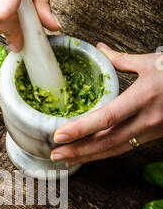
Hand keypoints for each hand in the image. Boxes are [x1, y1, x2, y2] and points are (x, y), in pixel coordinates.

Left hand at [51, 44, 162, 166]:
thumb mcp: (151, 62)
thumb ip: (122, 60)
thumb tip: (100, 49)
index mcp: (144, 97)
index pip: (106, 118)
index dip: (81, 129)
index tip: (59, 135)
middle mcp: (147, 119)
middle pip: (107, 141)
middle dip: (79, 150)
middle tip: (55, 154)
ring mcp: (151, 131)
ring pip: (115, 149)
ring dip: (88, 156)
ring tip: (65, 160)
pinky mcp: (152, 137)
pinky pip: (124, 148)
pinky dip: (103, 153)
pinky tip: (88, 155)